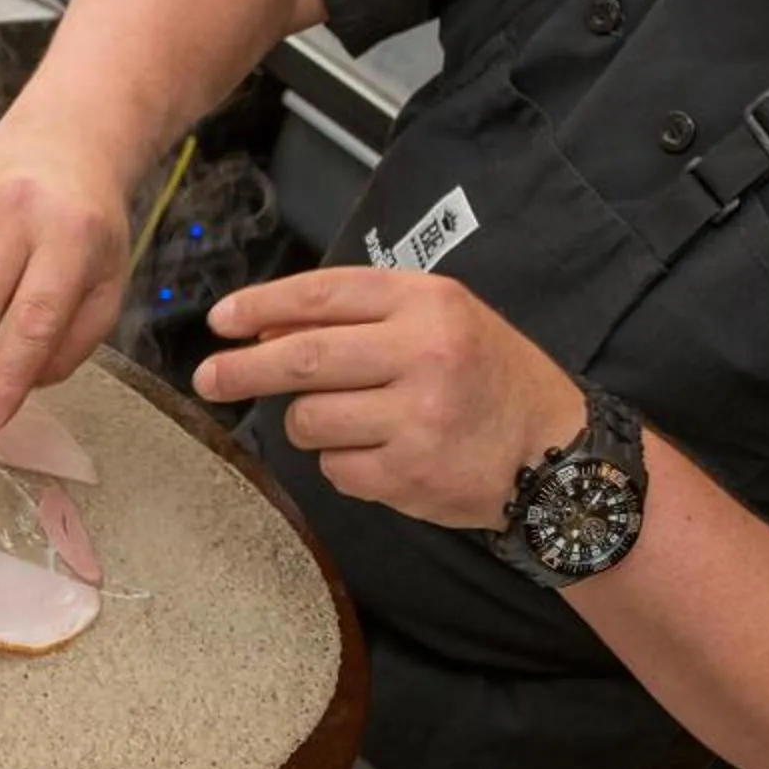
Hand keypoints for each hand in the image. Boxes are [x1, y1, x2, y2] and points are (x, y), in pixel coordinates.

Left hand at [194, 268, 584, 530]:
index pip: (322, 295)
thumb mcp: (441, 321)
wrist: (559, 457)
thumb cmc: (491, 380)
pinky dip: (343, 463)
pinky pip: (336, 467)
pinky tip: (382, 454)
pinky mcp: (409, 473)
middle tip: (209, 378)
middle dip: (243, 369)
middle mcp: (422, 353)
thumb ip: (362, 317)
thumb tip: (267, 327)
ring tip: (346, 422)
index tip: (221, 320)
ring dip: (308, 423)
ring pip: (310, 418)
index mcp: (427, 303)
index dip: (260, 306)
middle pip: (301, 359)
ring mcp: (416, 417)